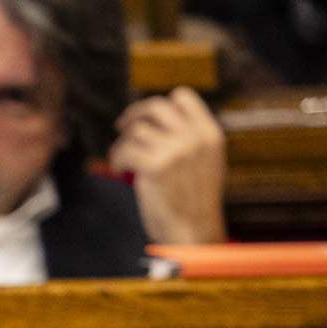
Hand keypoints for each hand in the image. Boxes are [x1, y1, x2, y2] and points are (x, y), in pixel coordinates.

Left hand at [112, 87, 227, 246]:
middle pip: (155, 106)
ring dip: (123, 143)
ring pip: (136, 130)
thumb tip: (160, 121)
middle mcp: (193, 137)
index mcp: (209, 133)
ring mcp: (174, 150)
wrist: (194, 231)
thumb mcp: (205, 162)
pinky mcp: (153, 166)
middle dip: (134, 114)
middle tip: (122, 126)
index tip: (147, 116)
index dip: (161, 103)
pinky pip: (124, 149)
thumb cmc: (194, 201)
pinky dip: (117, 158)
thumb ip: (189, 139)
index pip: (183, 97)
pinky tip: (120, 170)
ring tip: (123, 160)